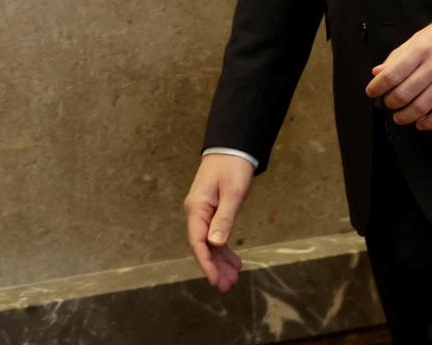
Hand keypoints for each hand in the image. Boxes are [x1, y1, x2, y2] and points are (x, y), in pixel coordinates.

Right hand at [183, 153, 254, 291]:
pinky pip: (216, 234)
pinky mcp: (212, 210)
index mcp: (197, 208)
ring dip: (220, 260)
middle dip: (215, 266)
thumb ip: (224, 217)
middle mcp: (197, 212)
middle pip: (203, 246)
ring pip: (210, 242)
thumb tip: (215, 243)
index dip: (206, 262)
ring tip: (233, 278)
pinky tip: (234, 261)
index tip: (215, 279)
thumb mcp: (233, 192)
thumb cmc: (233, 165)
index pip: (198, 242)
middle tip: (228, 286)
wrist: (234, 146)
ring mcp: (204, 211)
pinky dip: (224, 248)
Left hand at [365, 7, 431, 130]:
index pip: (392, 74)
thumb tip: (378, 72)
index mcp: (423, 47)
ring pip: (421, 107)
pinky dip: (428, 123)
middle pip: (404, 94)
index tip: (372, 92)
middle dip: (390, 103)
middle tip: (388, 103)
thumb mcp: (424, 35)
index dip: (377, 87)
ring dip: (405, 116)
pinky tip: (421, 123)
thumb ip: (400, 54)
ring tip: (400, 116)